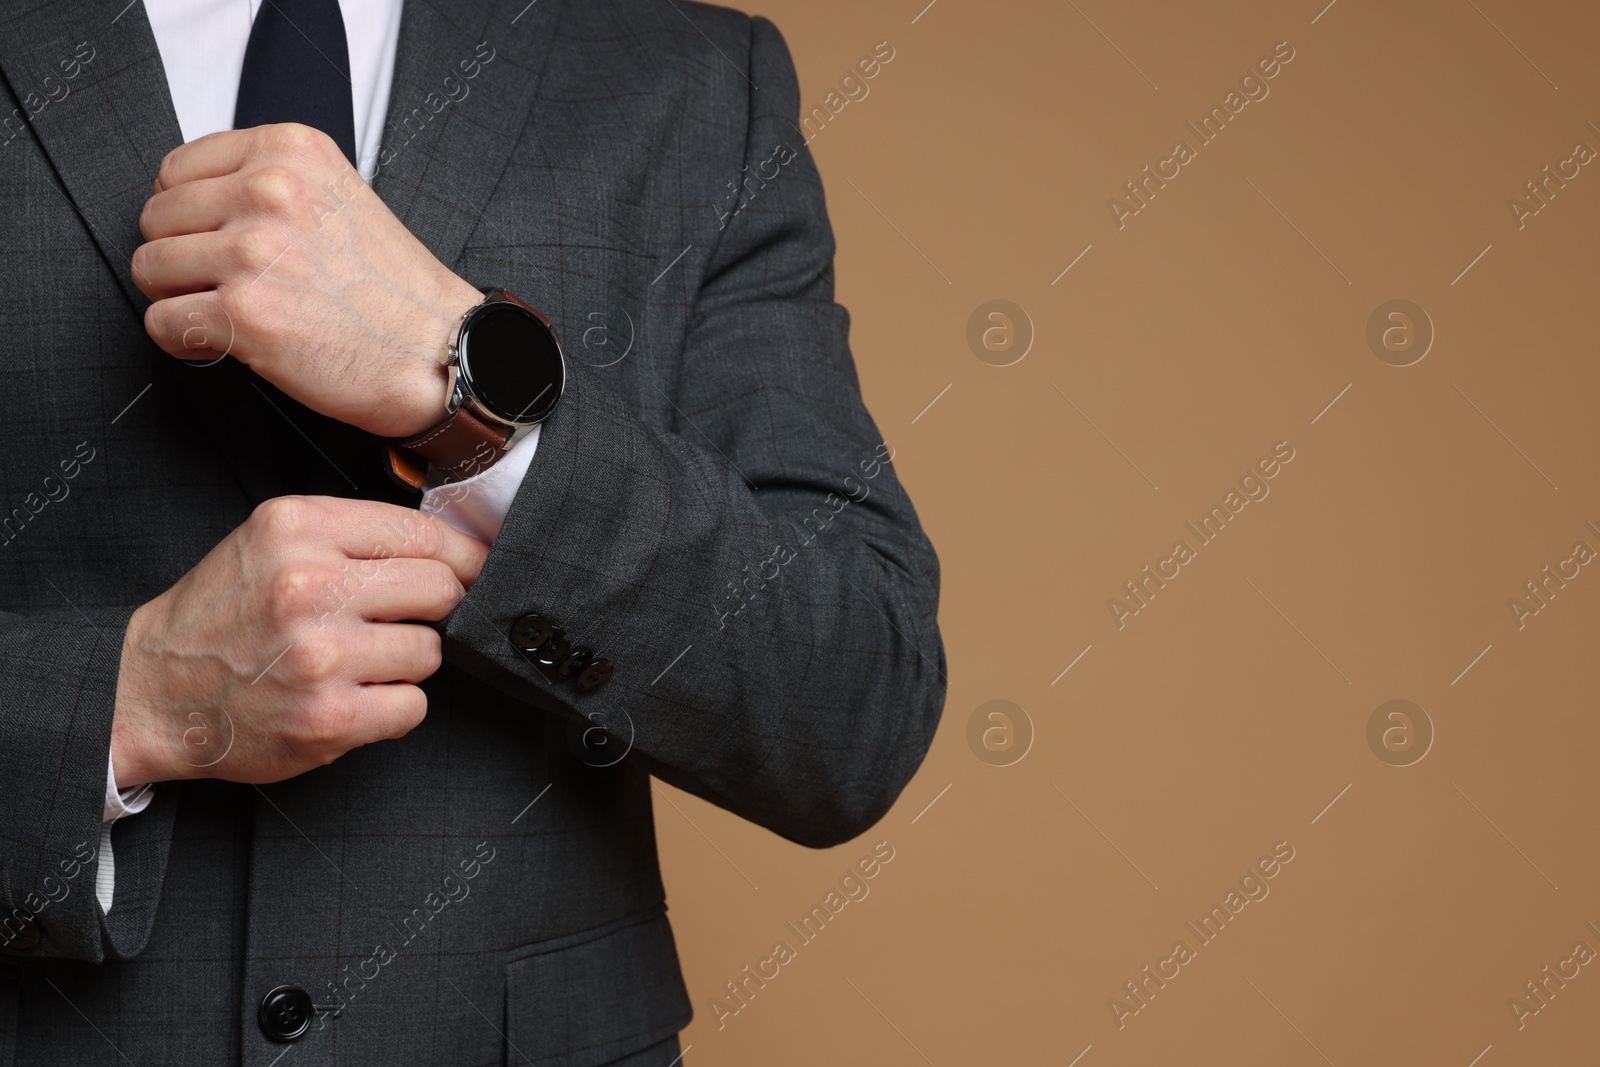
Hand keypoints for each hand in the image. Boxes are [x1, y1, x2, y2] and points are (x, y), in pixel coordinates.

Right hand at [110, 496, 488, 786]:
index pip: (421, 533)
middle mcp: (309, 588)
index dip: (461, 555)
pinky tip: (354, 696)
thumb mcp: (272, 542)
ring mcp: (320, 657)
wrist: (151, 691)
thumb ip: (353, 536)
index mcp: (299, 530)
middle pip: (441, 589)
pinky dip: (394, 707)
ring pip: (430, 650)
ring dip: (407, 660)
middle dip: (434, 607)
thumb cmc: (223, 614)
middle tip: (400, 619)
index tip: (474, 568)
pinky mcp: (328, 718)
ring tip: (359, 661)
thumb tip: (453, 547)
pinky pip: (413, 706)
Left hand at [131, 123, 482, 437]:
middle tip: (232, 286)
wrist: (443, 352)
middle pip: (156, 219)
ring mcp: (253, 251)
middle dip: (183, 259)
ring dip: (181, 300)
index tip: (220, 243)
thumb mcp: (339, 196)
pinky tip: (229, 343)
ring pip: (149, 269)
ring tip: (234, 314)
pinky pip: (163, 323)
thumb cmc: (396, 291)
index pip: (176, 169)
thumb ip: (271, 183)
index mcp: (290, 150)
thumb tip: (192, 203)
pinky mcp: (244, 313)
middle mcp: (269, 190)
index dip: (190, 216)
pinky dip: (186, 342)